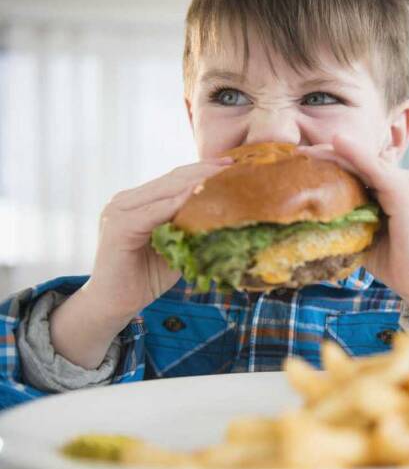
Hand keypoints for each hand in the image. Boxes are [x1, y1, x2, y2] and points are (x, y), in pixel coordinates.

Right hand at [89, 158, 233, 317]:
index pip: (175, 179)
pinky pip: (154, 212)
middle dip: (204, 170)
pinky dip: (177, 204)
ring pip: (165, 190)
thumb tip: (226, 216)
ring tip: (223, 178)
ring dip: (196, 182)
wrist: (115, 304)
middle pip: (172, 179)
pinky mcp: (118, 227)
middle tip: (233, 165)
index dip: (203, 170)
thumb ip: (191, 227)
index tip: (232, 164)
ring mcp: (119, 211)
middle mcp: (126, 200)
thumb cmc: (147, 276)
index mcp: (138, 202)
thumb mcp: (176, 246)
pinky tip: (198, 198)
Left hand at [296, 135, 408, 310]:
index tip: (299, 165)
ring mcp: (405, 183)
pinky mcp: (404, 191)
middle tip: (294, 155)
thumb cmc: (398, 264)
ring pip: (363, 161)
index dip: (330, 164)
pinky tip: (336, 142)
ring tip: (304, 151)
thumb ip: (348, 222)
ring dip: (332, 153)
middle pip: (358, 161)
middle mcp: (402, 180)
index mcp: (393, 190)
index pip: (358, 169)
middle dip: (325, 156)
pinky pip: (375, 168)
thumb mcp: (365, 237)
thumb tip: (312, 221)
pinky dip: (355, 154)